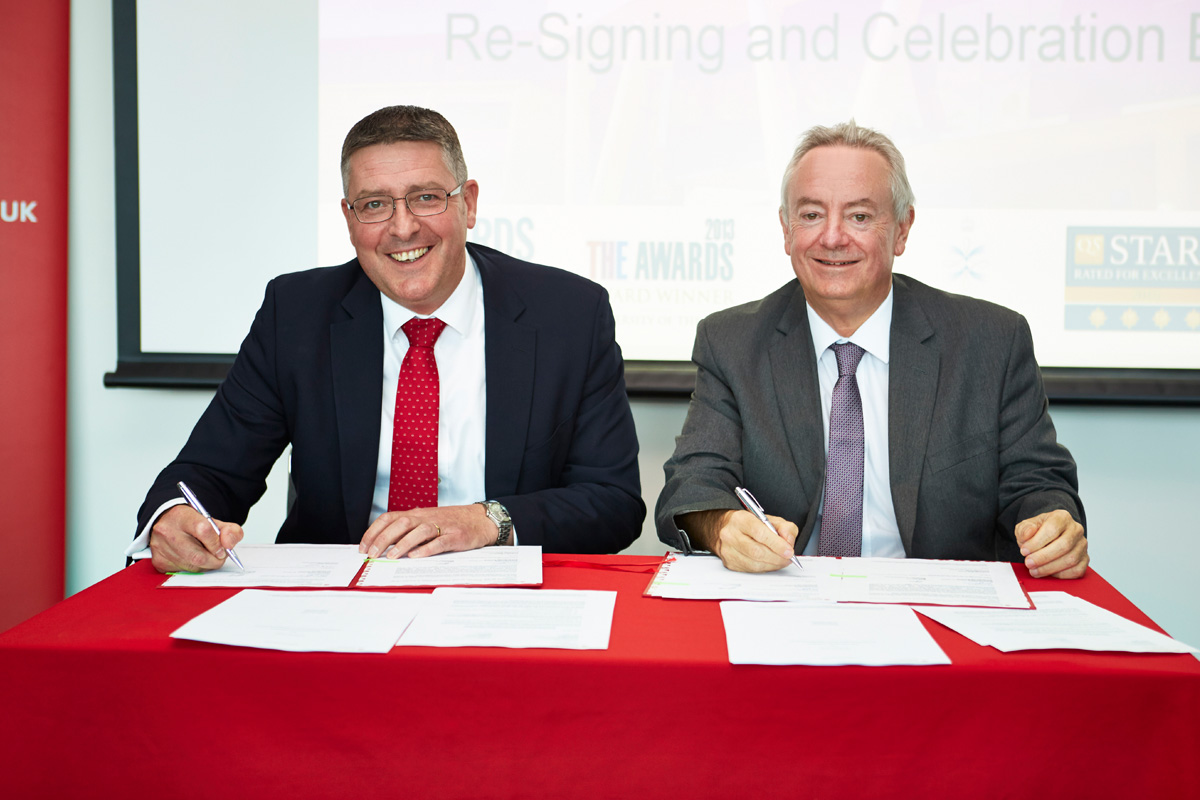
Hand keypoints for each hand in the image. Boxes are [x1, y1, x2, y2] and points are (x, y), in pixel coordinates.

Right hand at [149, 504, 243, 573]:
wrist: (168, 522)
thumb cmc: (191, 523)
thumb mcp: (213, 521)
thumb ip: (230, 530)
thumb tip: (228, 545)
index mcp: (181, 516)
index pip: (203, 530)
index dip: (217, 543)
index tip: (223, 548)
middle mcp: (167, 531)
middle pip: (197, 556)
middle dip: (215, 560)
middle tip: (219, 557)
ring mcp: (160, 547)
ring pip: (192, 566)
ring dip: (205, 565)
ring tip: (207, 555)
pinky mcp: (158, 561)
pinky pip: (183, 572)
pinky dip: (193, 568)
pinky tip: (192, 558)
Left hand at [359, 504, 499, 558]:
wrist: (480, 519)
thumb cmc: (450, 523)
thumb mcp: (426, 522)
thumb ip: (408, 531)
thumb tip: (383, 546)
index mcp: (417, 514)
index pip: (389, 518)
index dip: (374, 531)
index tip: (363, 547)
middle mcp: (426, 517)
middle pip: (400, 523)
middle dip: (383, 539)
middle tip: (372, 554)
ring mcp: (442, 526)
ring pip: (419, 531)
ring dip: (403, 544)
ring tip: (391, 557)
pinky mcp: (455, 536)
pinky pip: (440, 541)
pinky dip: (427, 549)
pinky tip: (416, 556)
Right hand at [680, 509, 798, 572]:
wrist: (726, 529)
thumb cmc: (749, 524)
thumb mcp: (769, 519)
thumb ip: (784, 527)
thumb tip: (788, 542)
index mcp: (740, 519)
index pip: (759, 533)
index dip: (776, 544)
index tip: (789, 551)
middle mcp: (730, 535)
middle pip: (756, 551)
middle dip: (777, 558)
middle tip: (788, 558)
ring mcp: (727, 550)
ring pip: (754, 564)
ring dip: (772, 565)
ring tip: (781, 561)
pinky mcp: (729, 563)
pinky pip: (751, 570)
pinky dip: (764, 568)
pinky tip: (770, 563)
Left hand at [1016, 509, 1087, 578]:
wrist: (1047, 537)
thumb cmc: (1038, 531)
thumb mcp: (1026, 526)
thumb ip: (1025, 529)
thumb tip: (1027, 534)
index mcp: (1062, 517)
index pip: (1052, 529)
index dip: (1037, 542)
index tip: (1024, 551)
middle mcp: (1076, 530)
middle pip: (1064, 545)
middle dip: (1043, 557)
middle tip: (1029, 563)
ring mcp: (1082, 545)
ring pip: (1071, 560)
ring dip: (1050, 568)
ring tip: (1034, 570)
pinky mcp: (1085, 559)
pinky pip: (1077, 570)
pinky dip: (1061, 574)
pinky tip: (1048, 573)